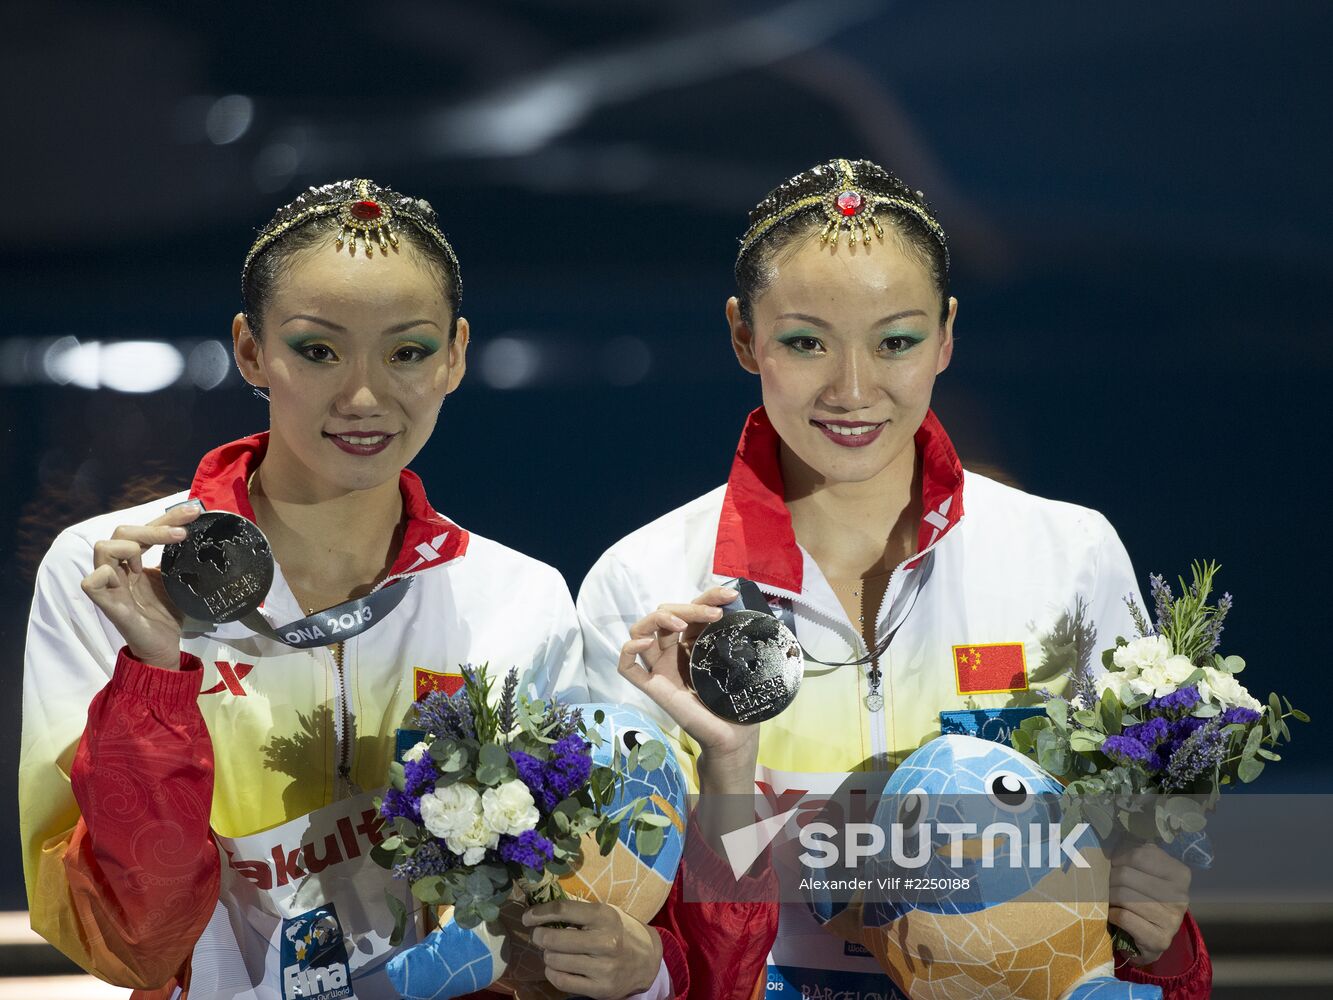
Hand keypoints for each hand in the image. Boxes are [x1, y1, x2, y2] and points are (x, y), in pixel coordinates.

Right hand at [80, 502, 202, 668]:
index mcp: (135, 564)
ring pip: (102, 548)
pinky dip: (106, 574)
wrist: (165, 647)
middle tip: (182, 534)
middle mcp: (121, 570)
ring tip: (148, 561)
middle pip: (121, 532)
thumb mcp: (178, 581)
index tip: (194, 512)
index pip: (144, 531)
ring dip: (129, 546)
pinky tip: (129, 579)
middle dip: (153, 528)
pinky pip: (91, 582)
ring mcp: (112, 586)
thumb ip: (180, 561)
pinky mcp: (109, 605)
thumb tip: (204, 538)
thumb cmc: (168, 615)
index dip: (167, 519)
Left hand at [523, 899, 661, 998]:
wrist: (648, 961)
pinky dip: (553, 973)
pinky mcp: (600, 989)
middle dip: (540, 936)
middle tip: (539, 936)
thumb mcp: (606, 913)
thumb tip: (544, 910)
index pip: (563, 910)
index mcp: (605, 916)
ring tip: (552, 952)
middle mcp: (605, 941)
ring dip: (548, 956)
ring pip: (555, 961)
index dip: (539, 913)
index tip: (528, 917)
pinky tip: (556, 968)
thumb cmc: (621, 931)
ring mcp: (603, 967)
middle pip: (554, 938)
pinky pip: (562, 981)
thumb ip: (579, 912)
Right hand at [618, 587, 759, 790]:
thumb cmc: (738, 702)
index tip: (731, 595)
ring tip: (679, 622)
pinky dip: (630, 648)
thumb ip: (738, 639)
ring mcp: (660, 668)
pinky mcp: (652, 687)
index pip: (693, 609)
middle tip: (714, 614)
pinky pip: (627, 666)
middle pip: (665, 613)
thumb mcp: (741, 662)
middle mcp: (673, 652)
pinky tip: (646, 643)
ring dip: (658, 617)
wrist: (733, 737)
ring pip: (642, 629)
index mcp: (694, 643)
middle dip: (689, 606)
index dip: (708, 596)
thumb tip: (753, 612)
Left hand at [1109, 842, 1191, 966]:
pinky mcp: (1160, 940)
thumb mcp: (1147, 869)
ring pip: (1123, 896)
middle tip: (1106, 885)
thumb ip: (1136, 853)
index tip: (1114, 866)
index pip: (1138, 855)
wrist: (1153, 936)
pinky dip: (1112, 914)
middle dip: (1109, 879)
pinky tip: (1114, 914)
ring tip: (1109, 899)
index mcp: (1179, 873)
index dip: (1118, 859)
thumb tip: (1110, 846)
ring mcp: (1172, 920)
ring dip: (1108, 897)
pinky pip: (1124, 917)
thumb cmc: (1146, 896)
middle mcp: (1180, 896)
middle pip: (1126, 875)